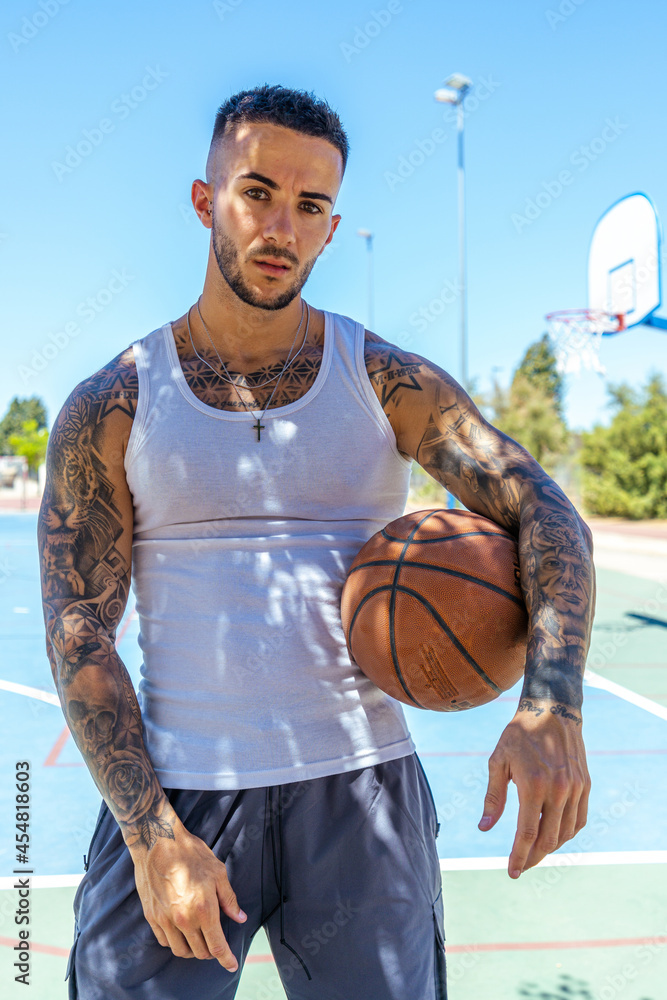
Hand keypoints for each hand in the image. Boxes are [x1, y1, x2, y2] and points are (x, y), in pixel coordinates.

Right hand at [130, 823, 246, 969]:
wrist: (157, 842)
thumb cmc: (190, 853)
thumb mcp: (218, 872)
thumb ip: (229, 899)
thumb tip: (240, 918)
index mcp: (204, 908)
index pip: (217, 946)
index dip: (226, 959)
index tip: (232, 965)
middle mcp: (184, 918)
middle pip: (200, 952)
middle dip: (211, 952)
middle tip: (216, 944)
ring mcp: (166, 919)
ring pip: (182, 951)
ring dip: (193, 950)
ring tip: (200, 940)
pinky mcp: (152, 916)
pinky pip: (165, 941)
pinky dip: (176, 942)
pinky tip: (182, 933)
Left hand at [477, 701, 590, 877]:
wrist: (551, 710)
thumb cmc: (519, 735)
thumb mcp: (498, 761)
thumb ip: (493, 797)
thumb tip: (484, 828)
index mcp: (533, 785)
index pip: (527, 833)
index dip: (519, 856)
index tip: (512, 871)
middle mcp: (558, 789)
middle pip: (548, 838)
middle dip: (533, 857)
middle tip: (521, 866)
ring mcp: (575, 788)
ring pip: (566, 833)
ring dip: (550, 848)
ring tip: (534, 852)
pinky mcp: (584, 785)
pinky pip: (579, 820)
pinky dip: (567, 834)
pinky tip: (553, 836)